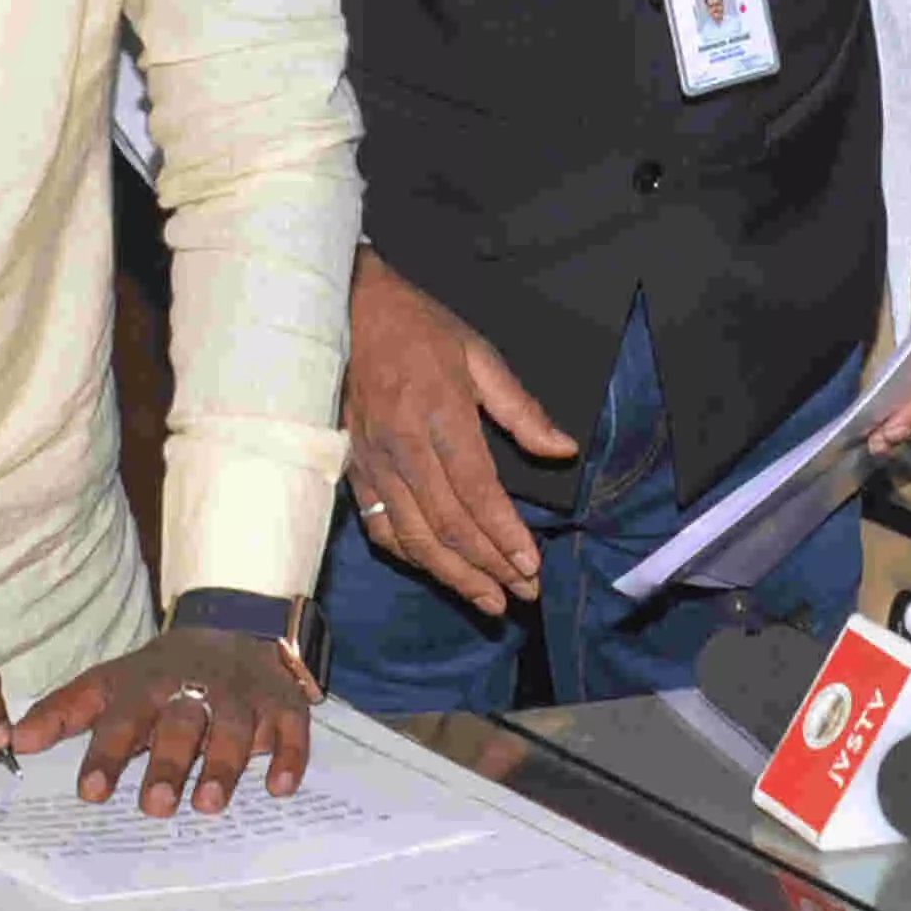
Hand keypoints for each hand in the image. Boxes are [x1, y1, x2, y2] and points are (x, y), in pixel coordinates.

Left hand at [14, 632, 312, 813]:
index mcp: (146, 687)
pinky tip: (279, 787)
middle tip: (155, 806)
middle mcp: (193, 691)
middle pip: (180, 726)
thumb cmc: (161, 673)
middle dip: (167, 764)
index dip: (106, 755)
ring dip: (223, 766)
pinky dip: (288, 758)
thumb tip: (10, 741)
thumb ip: (62, 713)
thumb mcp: (109, 683)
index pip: (121, 719)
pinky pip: (291, 731)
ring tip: (208, 804)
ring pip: (235, 730)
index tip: (90, 792)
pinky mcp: (283, 706)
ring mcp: (242, 698)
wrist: (236, 625)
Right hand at [343, 249, 568, 611]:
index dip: (505, 534)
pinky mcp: (353, 468)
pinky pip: (380, 525)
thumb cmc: (420, 329)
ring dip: (453, 574)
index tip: (532, 565)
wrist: (347, 309)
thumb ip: (521, 409)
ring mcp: (373, 461)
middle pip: (448, 523)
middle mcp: (403, 445)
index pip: (477, 490)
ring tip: (488, 601)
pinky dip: (410, 556)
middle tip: (522, 594)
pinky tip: (435, 570)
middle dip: (489, 565)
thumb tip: (563, 451)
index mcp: (440, 413)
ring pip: (414, 535)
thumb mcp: (480, 354)